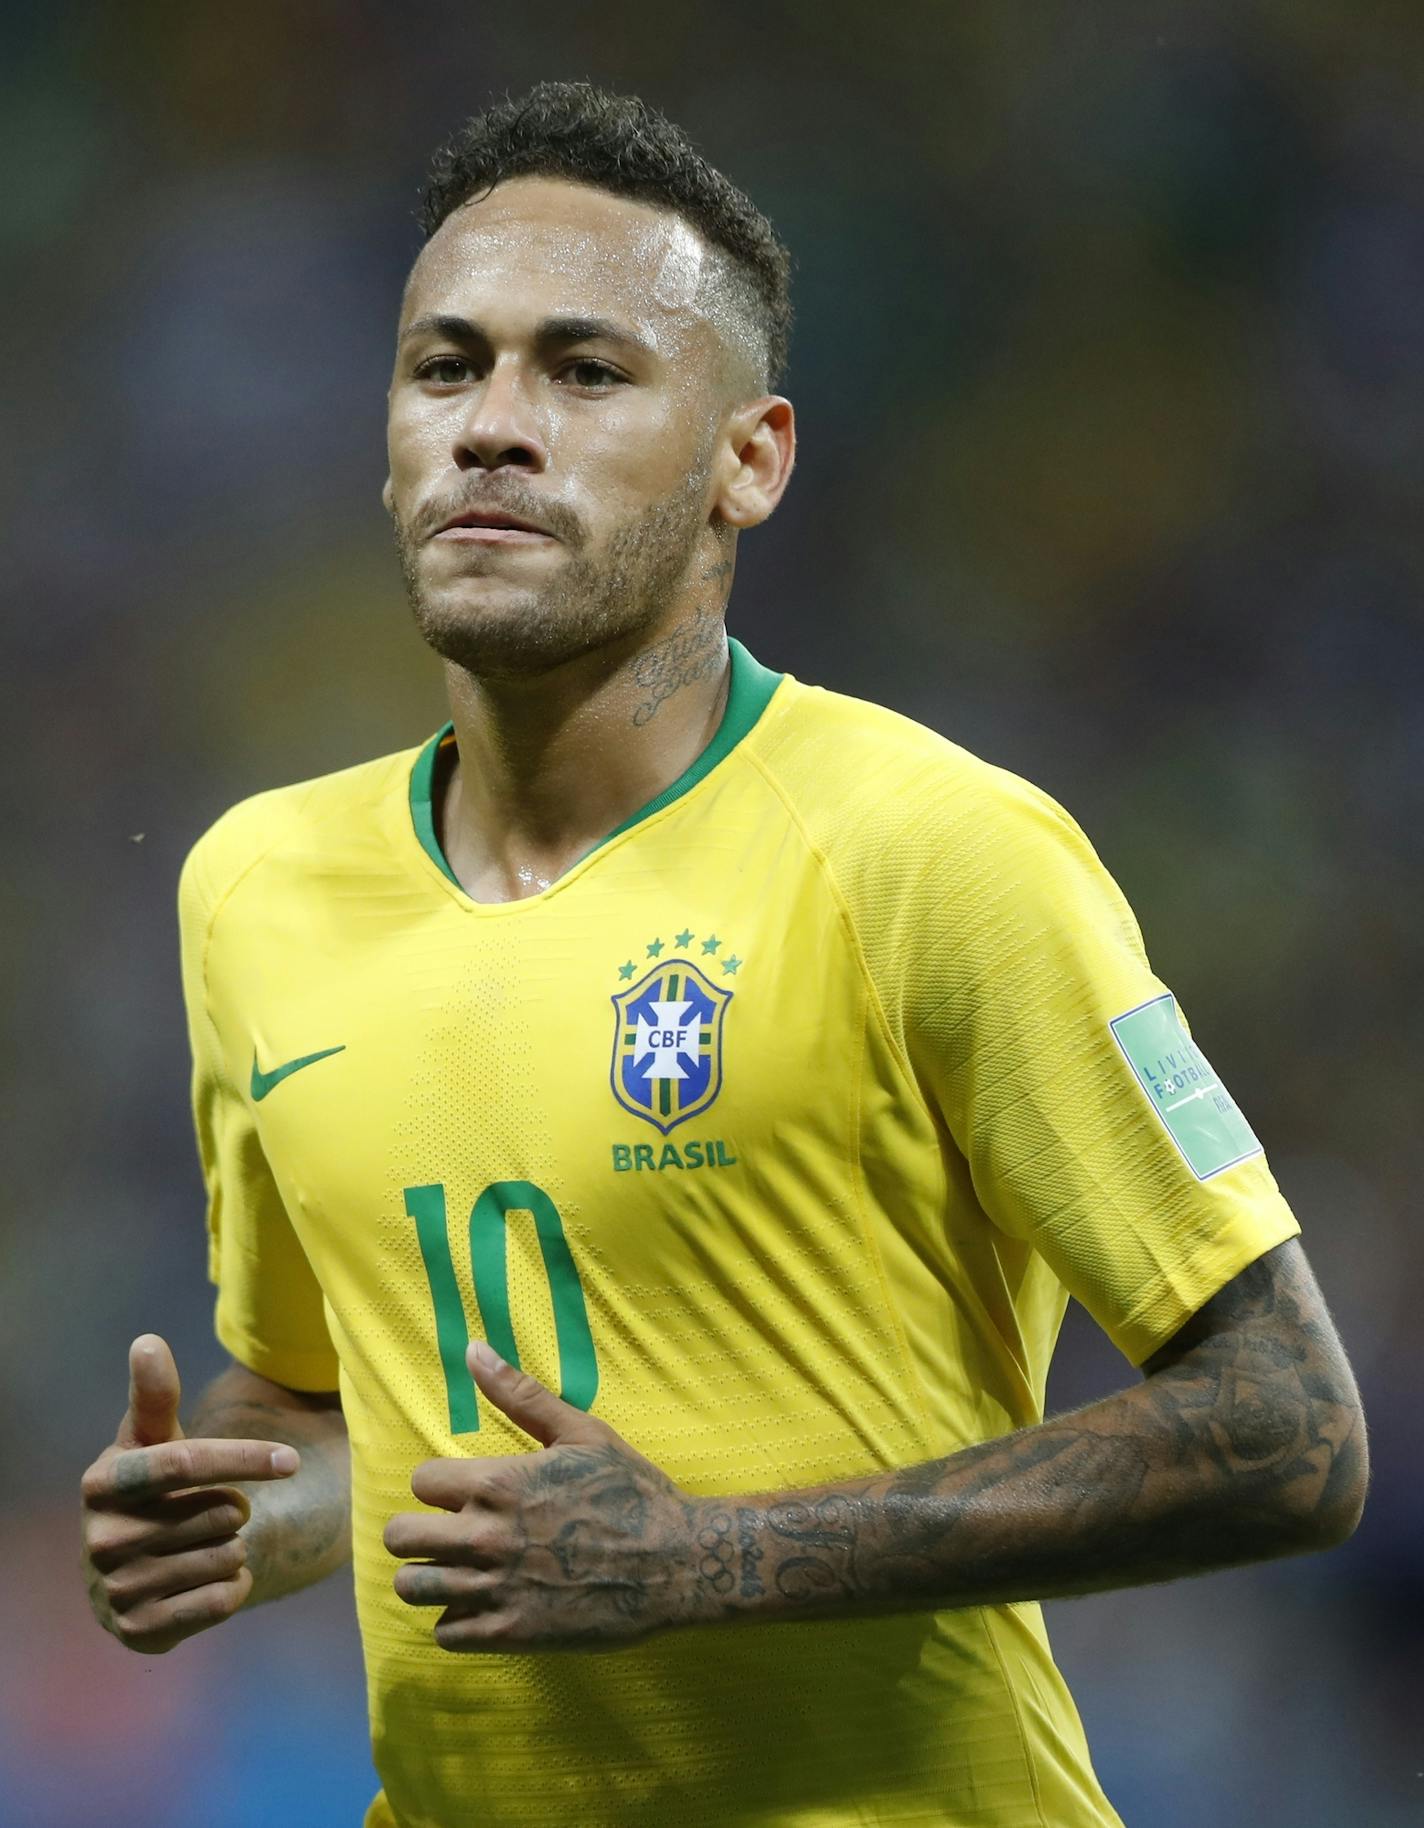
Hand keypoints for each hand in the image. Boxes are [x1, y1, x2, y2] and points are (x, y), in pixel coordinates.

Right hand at [80, 1334, 300, 1653]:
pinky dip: (232, 1586)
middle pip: (219, 1513)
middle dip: (234, 1509)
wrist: (130, 1570)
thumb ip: (155, 1396)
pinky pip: (222, 1601)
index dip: (242, 1459)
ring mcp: (117, 1590)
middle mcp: (101, 1539)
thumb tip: (147, 1341)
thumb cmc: (151, 1488)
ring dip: (233, 1548)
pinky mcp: (139, 1632)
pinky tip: (207, 1579)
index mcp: (102, 1483)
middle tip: (214, 1512)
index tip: (291, 1460)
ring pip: (224, 1557)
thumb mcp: (150, 1441)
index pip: (185, 1463)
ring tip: (203, 1545)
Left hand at [384, 1342, 701, 1651]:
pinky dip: (457, 1620)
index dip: (438, 1485)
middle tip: (447, 1533)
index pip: (419, 1483)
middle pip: (399, 1538)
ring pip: (413, 1588)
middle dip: (418, 1532)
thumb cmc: (630, 1490)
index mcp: (498, 1483)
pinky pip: (446, 1633)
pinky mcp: (510, 1634)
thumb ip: (520, 1394)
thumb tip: (473, 1348)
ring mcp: (495, 1588)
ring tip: (457, 1571)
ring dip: (429, 1578)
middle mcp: (485, 1536)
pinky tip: (483, 1604)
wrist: (675, 1562)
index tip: (462, 1493)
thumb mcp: (581, 1432)